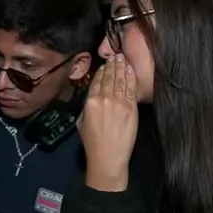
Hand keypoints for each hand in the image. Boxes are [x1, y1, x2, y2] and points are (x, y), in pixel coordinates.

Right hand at [78, 54, 138, 190]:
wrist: (108, 157)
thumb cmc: (92, 142)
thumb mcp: (81, 121)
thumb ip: (87, 106)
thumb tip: (93, 96)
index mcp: (90, 101)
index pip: (96, 81)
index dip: (101, 71)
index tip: (105, 64)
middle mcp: (104, 98)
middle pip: (109, 77)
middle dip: (113, 65)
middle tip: (115, 55)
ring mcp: (119, 102)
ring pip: (121, 80)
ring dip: (122, 67)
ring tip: (123, 58)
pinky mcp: (131, 108)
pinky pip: (131, 88)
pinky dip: (131, 77)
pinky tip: (131, 69)